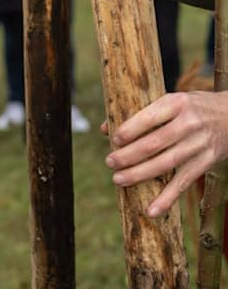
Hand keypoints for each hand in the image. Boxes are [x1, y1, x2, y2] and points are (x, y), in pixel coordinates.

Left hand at [104, 90, 227, 216]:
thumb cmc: (191, 108)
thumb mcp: (170, 101)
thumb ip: (140, 113)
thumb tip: (105, 129)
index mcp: (177, 103)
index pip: (149, 117)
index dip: (130, 130)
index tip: (114, 139)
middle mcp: (189, 123)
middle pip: (155, 143)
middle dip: (129, 155)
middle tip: (110, 162)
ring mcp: (199, 144)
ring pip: (166, 163)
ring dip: (140, 174)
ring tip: (119, 180)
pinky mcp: (207, 161)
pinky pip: (184, 182)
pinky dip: (168, 198)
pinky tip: (152, 210)